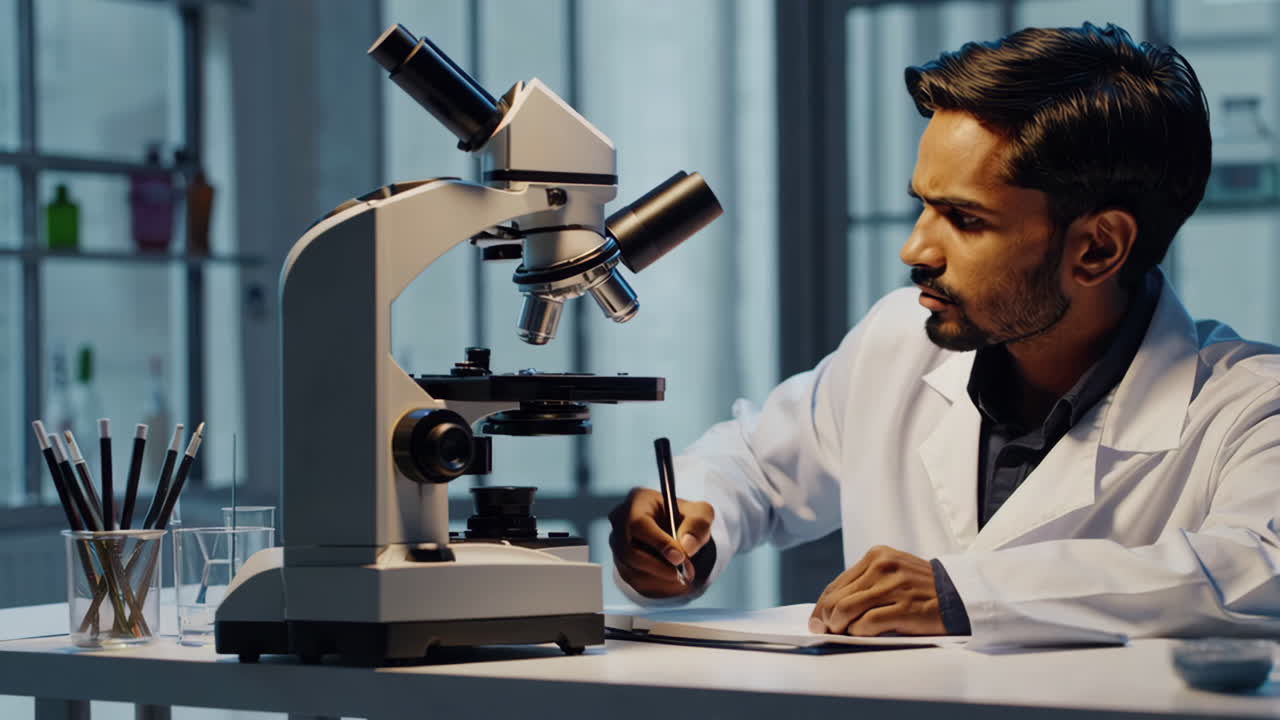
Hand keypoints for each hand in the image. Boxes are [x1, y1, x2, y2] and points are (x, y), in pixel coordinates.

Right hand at [608, 488, 713, 597]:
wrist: (678, 531)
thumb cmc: (685, 518)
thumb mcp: (700, 513)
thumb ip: (698, 524)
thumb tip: (687, 546)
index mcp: (637, 502)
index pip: (639, 524)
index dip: (658, 542)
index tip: (680, 557)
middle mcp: (620, 524)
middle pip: (630, 551)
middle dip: (660, 566)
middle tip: (685, 573)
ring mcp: (618, 547)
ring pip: (632, 571)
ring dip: (661, 579)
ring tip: (684, 579)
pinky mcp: (622, 566)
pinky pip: (636, 583)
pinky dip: (658, 587)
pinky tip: (675, 584)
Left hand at [808, 545, 944, 635]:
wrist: (959, 595)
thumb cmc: (920, 588)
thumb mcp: (891, 573)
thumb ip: (863, 585)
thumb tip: (828, 611)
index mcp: (876, 555)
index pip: (836, 583)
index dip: (821, 605)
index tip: (816, 621)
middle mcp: (883, 566)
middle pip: (837, 597)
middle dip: (825, 619)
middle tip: (825, 631)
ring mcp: (894, 586)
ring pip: (847, 609)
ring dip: (838, 626)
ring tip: (842, 633)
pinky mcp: (905, 607)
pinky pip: (867, 623)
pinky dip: (859, 632)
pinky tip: (862, 634)